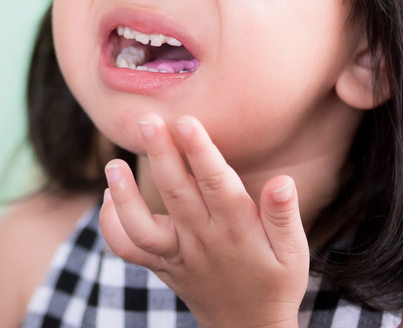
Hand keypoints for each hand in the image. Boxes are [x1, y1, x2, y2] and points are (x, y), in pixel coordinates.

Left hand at [99, 114, 307, 327]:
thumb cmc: (275, 281)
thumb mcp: (293, 253)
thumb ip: (284, 216)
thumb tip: (283, 181)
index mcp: (237, 230)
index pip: (217, 185)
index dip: (201, 153)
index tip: (187, 122)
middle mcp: (202, 240)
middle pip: (176, 194)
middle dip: (160, 155)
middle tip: (147, 120)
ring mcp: (177, 255)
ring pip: (143, 227)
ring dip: (125, 196)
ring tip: (113, 165)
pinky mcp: (160, 265)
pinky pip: (129, 249)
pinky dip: (111, 225)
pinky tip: (108, 195)